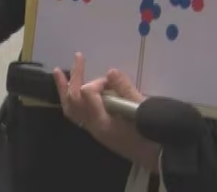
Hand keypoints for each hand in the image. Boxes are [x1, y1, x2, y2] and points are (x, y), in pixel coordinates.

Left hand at [53, 53, 159, 171]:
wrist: (158, 159)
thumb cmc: (152, 136)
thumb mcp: (143, 110)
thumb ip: (126, 90)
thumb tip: (111, 71)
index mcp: (103, 123)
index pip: (88, 94)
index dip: (98, 82)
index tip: (112, 82)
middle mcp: (93, 126)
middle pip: (74, 100)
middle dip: (74, 77)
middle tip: (78, 57)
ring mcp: (94, 129)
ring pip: (71, 108)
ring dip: (65, 89)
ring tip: (58, 72)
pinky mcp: (98, 130)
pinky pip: (76, 114)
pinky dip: (71, 100)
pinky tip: (73, 90)